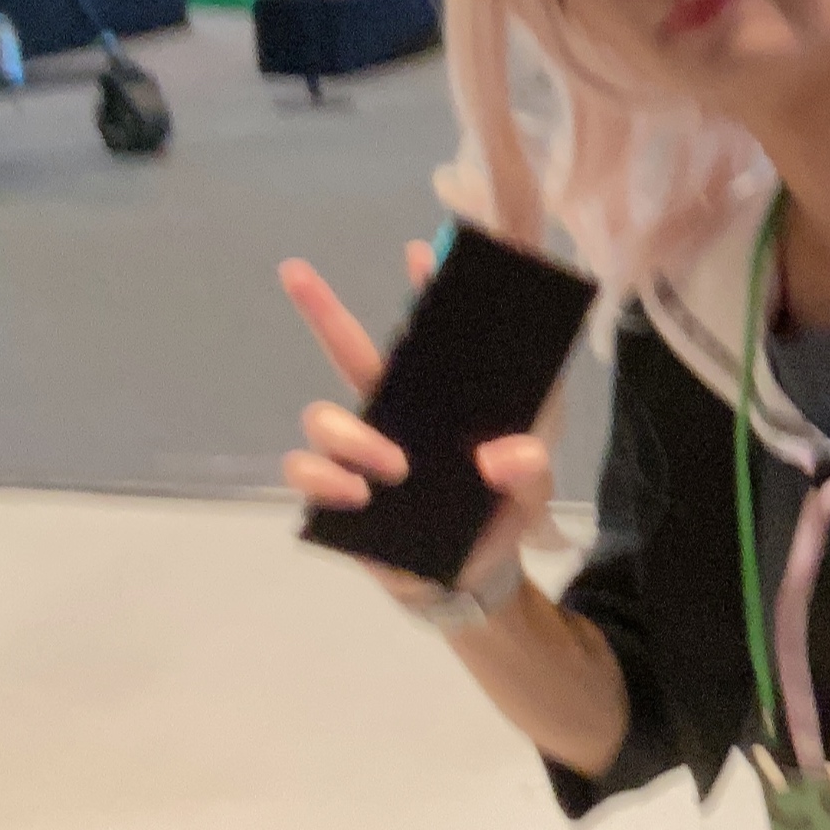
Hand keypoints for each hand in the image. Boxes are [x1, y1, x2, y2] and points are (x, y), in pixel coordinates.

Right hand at [279, 241, 553, 607]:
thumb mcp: (534, 486)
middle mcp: (396, 413)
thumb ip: (530, 467)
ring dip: (351, 436)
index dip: (425, 292)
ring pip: (323, 417)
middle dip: (321, 310)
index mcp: (445, 397)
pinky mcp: (338, 495)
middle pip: (349, 351)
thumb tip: (502, 457)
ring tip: (393, 468)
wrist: (474, 577)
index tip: (421, 253)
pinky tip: (357, 496)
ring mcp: (361, 451)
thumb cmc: (503, 511)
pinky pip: (307, 472)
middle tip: (295, 269)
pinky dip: (325, 480)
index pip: (431, 335)